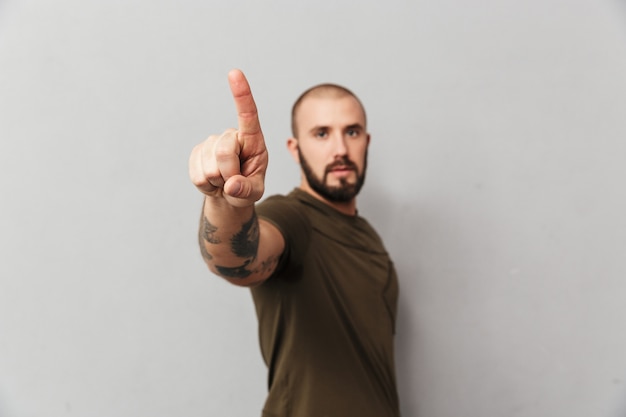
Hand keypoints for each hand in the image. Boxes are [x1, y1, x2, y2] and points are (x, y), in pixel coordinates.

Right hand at [189, 69, 267, 207]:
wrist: (229, 194)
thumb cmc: (247, 188)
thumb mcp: (255, 192)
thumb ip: (247, 190)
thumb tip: (232, 185)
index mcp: (253, 140)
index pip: (248, 114)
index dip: (241, 94)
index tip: (234, 73)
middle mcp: (232, 136)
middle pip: (225, 152)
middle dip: (229, 173)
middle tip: (234, 180)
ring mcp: (212, 142)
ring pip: (210, 168)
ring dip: (218, 182)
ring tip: (224, 180)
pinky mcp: (197, 152)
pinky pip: (197, 175)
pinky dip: (206, 186)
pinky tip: (213, 182)